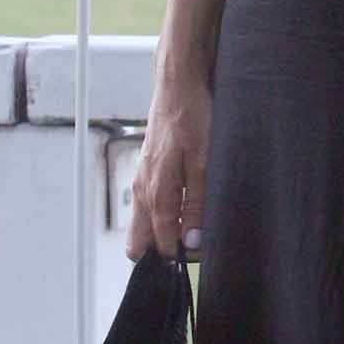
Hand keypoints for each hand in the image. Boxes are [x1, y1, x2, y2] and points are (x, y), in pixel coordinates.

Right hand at [126, 72, 211, 261]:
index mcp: (155, 192)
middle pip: (140, 240)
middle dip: (162, 251)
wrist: (178, 85)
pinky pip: (151, 205)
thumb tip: (192, 241)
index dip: (179, 257)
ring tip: (192, 229)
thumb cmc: (192, 119)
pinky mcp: (148, 170)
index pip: (160, 242)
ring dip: (165, 232)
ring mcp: (143, 180)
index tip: (198, 258)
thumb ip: (197, 204)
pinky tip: (185, 208)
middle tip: (191, 249)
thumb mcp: (203, 162)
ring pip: (145, 223)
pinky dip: (164, 215)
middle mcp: (143, 190)